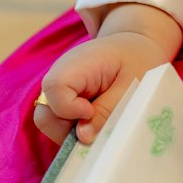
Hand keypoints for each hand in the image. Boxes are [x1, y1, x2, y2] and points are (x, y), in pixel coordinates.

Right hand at [33, 3, 181, 145]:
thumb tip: (82, 137)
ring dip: (72, 131)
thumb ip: (107, 110)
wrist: (133, 46)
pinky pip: (58, 123)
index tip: (92, 111)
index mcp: (77, 64)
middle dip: (69, 129)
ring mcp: (57, 88)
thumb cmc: (136, 60)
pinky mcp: (61, 99)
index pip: (55, 89)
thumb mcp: (131, 85)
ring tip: (100, 118)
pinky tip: (95, 118)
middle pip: (45, 114)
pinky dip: (75, 128)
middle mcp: (59, 75)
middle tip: (99, 121)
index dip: (70, 109)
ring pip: (49, 122)